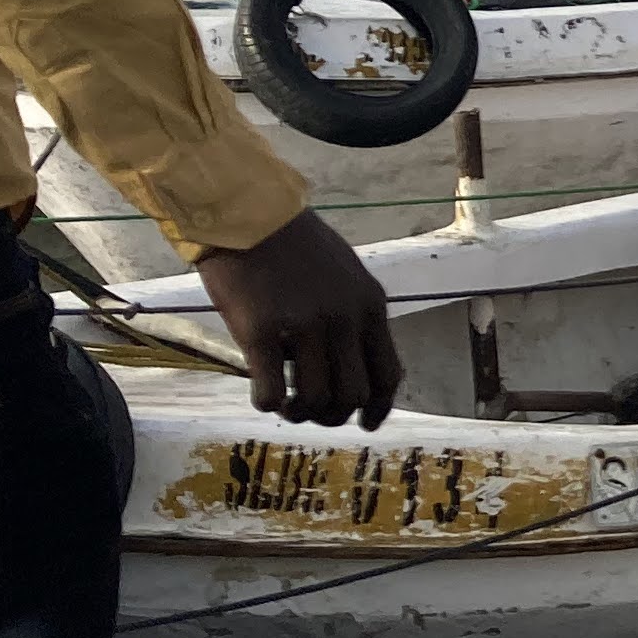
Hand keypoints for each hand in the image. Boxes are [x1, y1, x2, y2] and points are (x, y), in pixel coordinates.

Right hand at [193, 211, 399, 428]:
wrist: (248, 214)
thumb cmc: (294, 244)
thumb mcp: (346, 274)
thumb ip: (355, 315)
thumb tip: (354, 362)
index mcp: (371, 305)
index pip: (389, 373)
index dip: (378, 407)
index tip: (366, 423)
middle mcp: (344, 319)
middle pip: (353, 394)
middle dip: (333, 414)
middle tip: (312, 411)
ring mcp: (304, 326)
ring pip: (317, 399)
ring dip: (300, 413)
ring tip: (286, 405)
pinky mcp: (260, 331)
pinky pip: (272, 392)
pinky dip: (269, 404)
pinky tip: (262, 396)